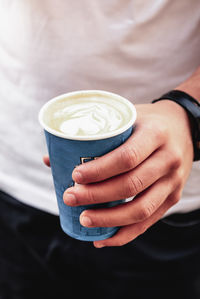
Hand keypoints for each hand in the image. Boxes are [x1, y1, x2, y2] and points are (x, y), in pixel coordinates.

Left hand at [44, 100, 192, 246]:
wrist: (184, 127)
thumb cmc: (147, 122)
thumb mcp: (126, 118)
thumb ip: (94, 136)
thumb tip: (52, 159)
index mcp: (156, 135)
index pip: (126, 157)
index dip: (99, 170)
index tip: (75, 176)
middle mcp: (168, 160)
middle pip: (130, 185)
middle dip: (96, 196)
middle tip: (70, 197)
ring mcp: (172, 182)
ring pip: (140, 209)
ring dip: (109, 219)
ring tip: (83, 219)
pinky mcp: (172, 198)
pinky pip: (148, 222)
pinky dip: (124, 234)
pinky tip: (103, 239)